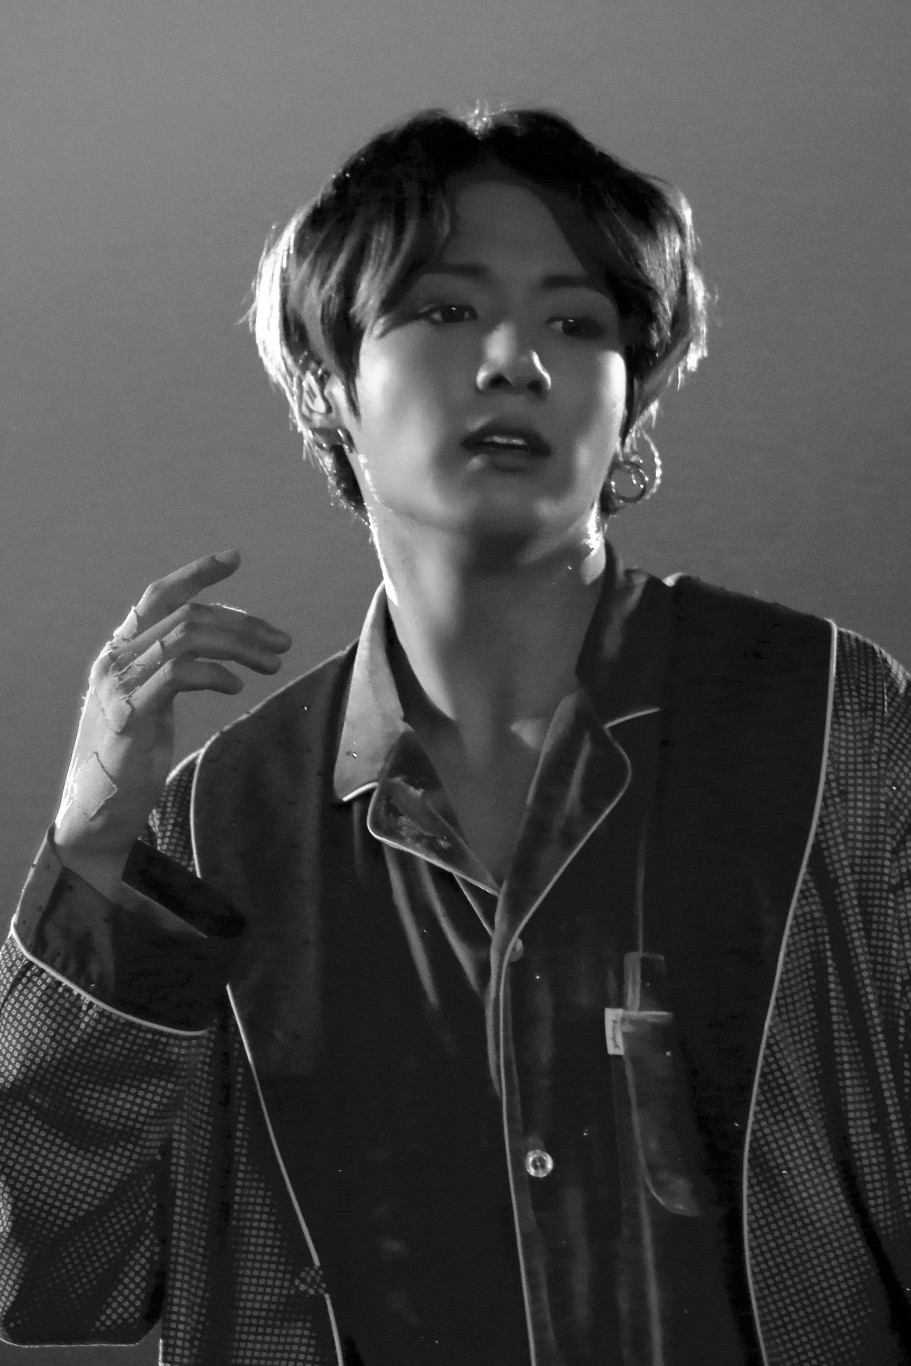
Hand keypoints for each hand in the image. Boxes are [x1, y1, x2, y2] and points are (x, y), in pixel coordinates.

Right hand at [53, 549, 290, 887]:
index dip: (196, 574)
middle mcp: (115, 659)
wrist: (98, 812)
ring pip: (188, 637)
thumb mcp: (152, 703)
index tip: (234, 558)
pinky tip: (236, 687)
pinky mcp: (130, 712)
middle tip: (282, 644)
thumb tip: (221, 652)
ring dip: (240, 646)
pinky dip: (215, 673)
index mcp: (120, 652)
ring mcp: (119, 684)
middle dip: (243, 625)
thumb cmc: (129, 758)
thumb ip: (172, 672)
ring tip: (272, 664)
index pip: (158, 597)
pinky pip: (179, 674)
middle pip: (188, 617)